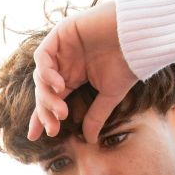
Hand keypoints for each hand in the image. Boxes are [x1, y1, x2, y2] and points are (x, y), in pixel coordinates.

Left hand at [27, 0, 139, 144]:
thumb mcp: (110, 95)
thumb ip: (96, 116)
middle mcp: (64, 62)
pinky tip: (60, 86)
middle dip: (44, 111)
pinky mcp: (61, 33)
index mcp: (72, 76)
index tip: (34, 137)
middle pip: (43, 90)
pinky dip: (47, 73)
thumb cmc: (129, 63)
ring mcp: (61, 48)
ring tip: (62, 111)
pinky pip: (43, 56)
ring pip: (40, 76)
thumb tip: (89, 141)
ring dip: (47, 97)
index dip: (40, 116)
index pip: (50, 98)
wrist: (140, 37)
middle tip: (53, 128)